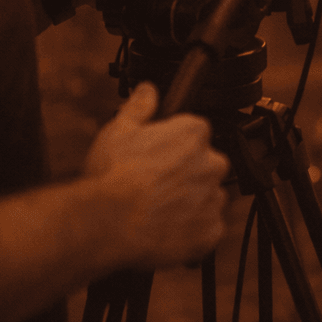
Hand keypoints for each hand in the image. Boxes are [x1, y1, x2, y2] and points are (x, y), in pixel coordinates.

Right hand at [84, 82, 230, 267]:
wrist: (108, 223)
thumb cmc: (112, 176)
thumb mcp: (119, 129)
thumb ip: (140, 107)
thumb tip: (149, 90)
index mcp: (194, 133)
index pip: (195, 133)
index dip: (174, 147)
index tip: (159, 158)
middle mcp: (212, 163)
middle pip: (206, 165)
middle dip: (186, 174)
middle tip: (156, 186)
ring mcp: (213, 198)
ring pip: (208, 197)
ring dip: (190, 202)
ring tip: (158, 209)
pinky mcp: (210, 231)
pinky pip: (208, 228)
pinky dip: (192, 230)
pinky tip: (167, 228)